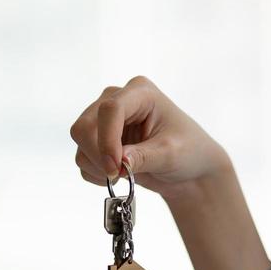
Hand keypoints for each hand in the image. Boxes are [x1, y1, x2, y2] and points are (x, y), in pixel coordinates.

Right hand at [70, 76, 229, 198]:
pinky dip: (95, 173)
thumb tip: (119, 162)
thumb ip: (144, 157)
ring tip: (123, 176)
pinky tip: (117, 176)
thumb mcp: (171, 154)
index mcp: (140, 93)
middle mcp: (118, 100)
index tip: (115, 167)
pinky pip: (82, 158)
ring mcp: (105, 120)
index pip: (110, 109)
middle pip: (85, 125)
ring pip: (80, 142)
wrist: (190, 170)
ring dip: (96, 166)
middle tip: (118, 175)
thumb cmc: (189, 152)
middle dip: (98, 155)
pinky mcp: (99, 140)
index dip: (107, 140)